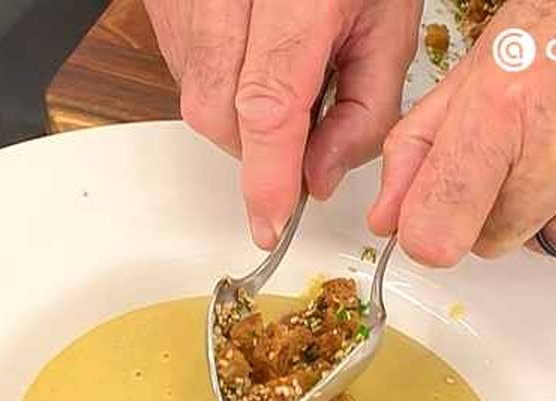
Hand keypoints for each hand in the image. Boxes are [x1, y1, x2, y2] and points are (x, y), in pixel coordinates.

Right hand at [144, 0, 422, 248]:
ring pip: (193, 95)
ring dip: (236, 117)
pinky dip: (217, 84)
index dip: (267, 178)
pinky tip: (252, 58)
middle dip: (254, 149)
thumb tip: (318, 178)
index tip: (271, 223)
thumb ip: (364, 111)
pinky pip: (181, 67)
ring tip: (282, 81)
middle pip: (216, 111)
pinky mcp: (166, 0)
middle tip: (297, 140)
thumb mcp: (389, 24)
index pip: (268, 106)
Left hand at [368, 0, 555, 263]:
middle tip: (532, 144)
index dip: (427, 229)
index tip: (433, 216)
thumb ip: (423, 144)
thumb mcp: (488, 59)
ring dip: (552, 208)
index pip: (437, 232)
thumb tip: (388, 217)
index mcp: (508, 107)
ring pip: (547, 244)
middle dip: (496, 204)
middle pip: (489, 242)